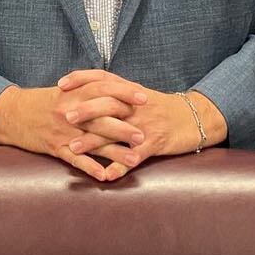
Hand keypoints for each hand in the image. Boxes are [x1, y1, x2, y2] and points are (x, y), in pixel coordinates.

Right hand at [0, 84, 138, 181]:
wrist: (13, 114)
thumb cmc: (45, 102)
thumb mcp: (66, 90)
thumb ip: (89, 88)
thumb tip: (118, 89)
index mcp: (75, 93)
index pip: (104, 89)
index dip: (125, 93)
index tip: (144, 98)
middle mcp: (70, 111)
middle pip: (102, 118)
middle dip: (125, 127)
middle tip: (144, 136)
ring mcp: (64, 131)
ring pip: (93, 142)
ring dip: (115, 152)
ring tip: (135, 160)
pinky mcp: (55, 147)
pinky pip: (75, 159)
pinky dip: (90, 168)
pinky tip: (104, 176)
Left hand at [56, 70, 225, 164]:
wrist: (194, 119)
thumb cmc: (161, 109)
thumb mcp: (139, 94)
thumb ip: (116, 91)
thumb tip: (88, 88)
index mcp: (130, 91)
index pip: (103, 78)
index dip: (81, 79)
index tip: (60, 84)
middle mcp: (136, 106)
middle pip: (108, 103)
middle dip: (85, 110)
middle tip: (65, 117)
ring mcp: (145, 125)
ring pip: (116, 132)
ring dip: (94, 142)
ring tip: (73, 149)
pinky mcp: (155, 144)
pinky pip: (135, 157)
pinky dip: (120, 167)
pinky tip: (106, 176)